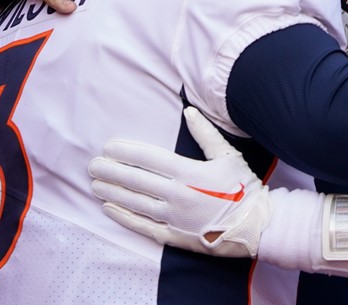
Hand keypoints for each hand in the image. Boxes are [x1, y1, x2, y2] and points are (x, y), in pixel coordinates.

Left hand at [89, 107, 269, 257]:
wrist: (256, 225)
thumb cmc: (244, 188)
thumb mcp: (228, 156)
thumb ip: (206, 134)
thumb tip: (189, 111)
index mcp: (188, 173)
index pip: (147, 158)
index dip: (125, 151)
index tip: (108, 147)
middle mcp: (176, 195)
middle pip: (135, 180)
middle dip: (110, 171)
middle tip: (92, 165)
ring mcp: (172, 217)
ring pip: (134, 203)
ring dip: (112, 192)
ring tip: (95, 184)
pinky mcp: (172, 236)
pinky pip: (141, 226)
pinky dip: (122, 217)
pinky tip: (109, 209)